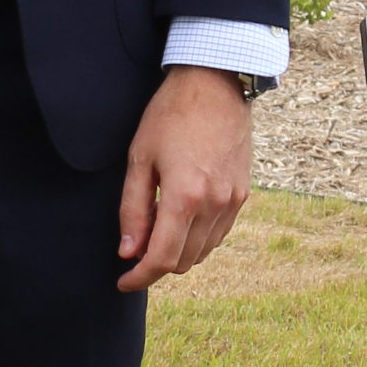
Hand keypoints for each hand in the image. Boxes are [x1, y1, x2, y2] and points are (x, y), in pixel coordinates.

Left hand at [117, 68, 252, 292]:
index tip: (123, 282)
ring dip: (178, 251)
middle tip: (135, 244)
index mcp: (185, 197)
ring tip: (157, 224)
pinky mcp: (243, 194)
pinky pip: (219, 233)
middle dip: (156, 264)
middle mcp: (214, 205)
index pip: (162, 259)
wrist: (216, 84)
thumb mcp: (139, 159)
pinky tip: (181, 217)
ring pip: (203, 251)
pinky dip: (198, 238)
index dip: (139, 278)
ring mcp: (233, 201)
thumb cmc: (170, 115)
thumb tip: (128, 252)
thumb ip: (132, 210)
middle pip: (183, 261)